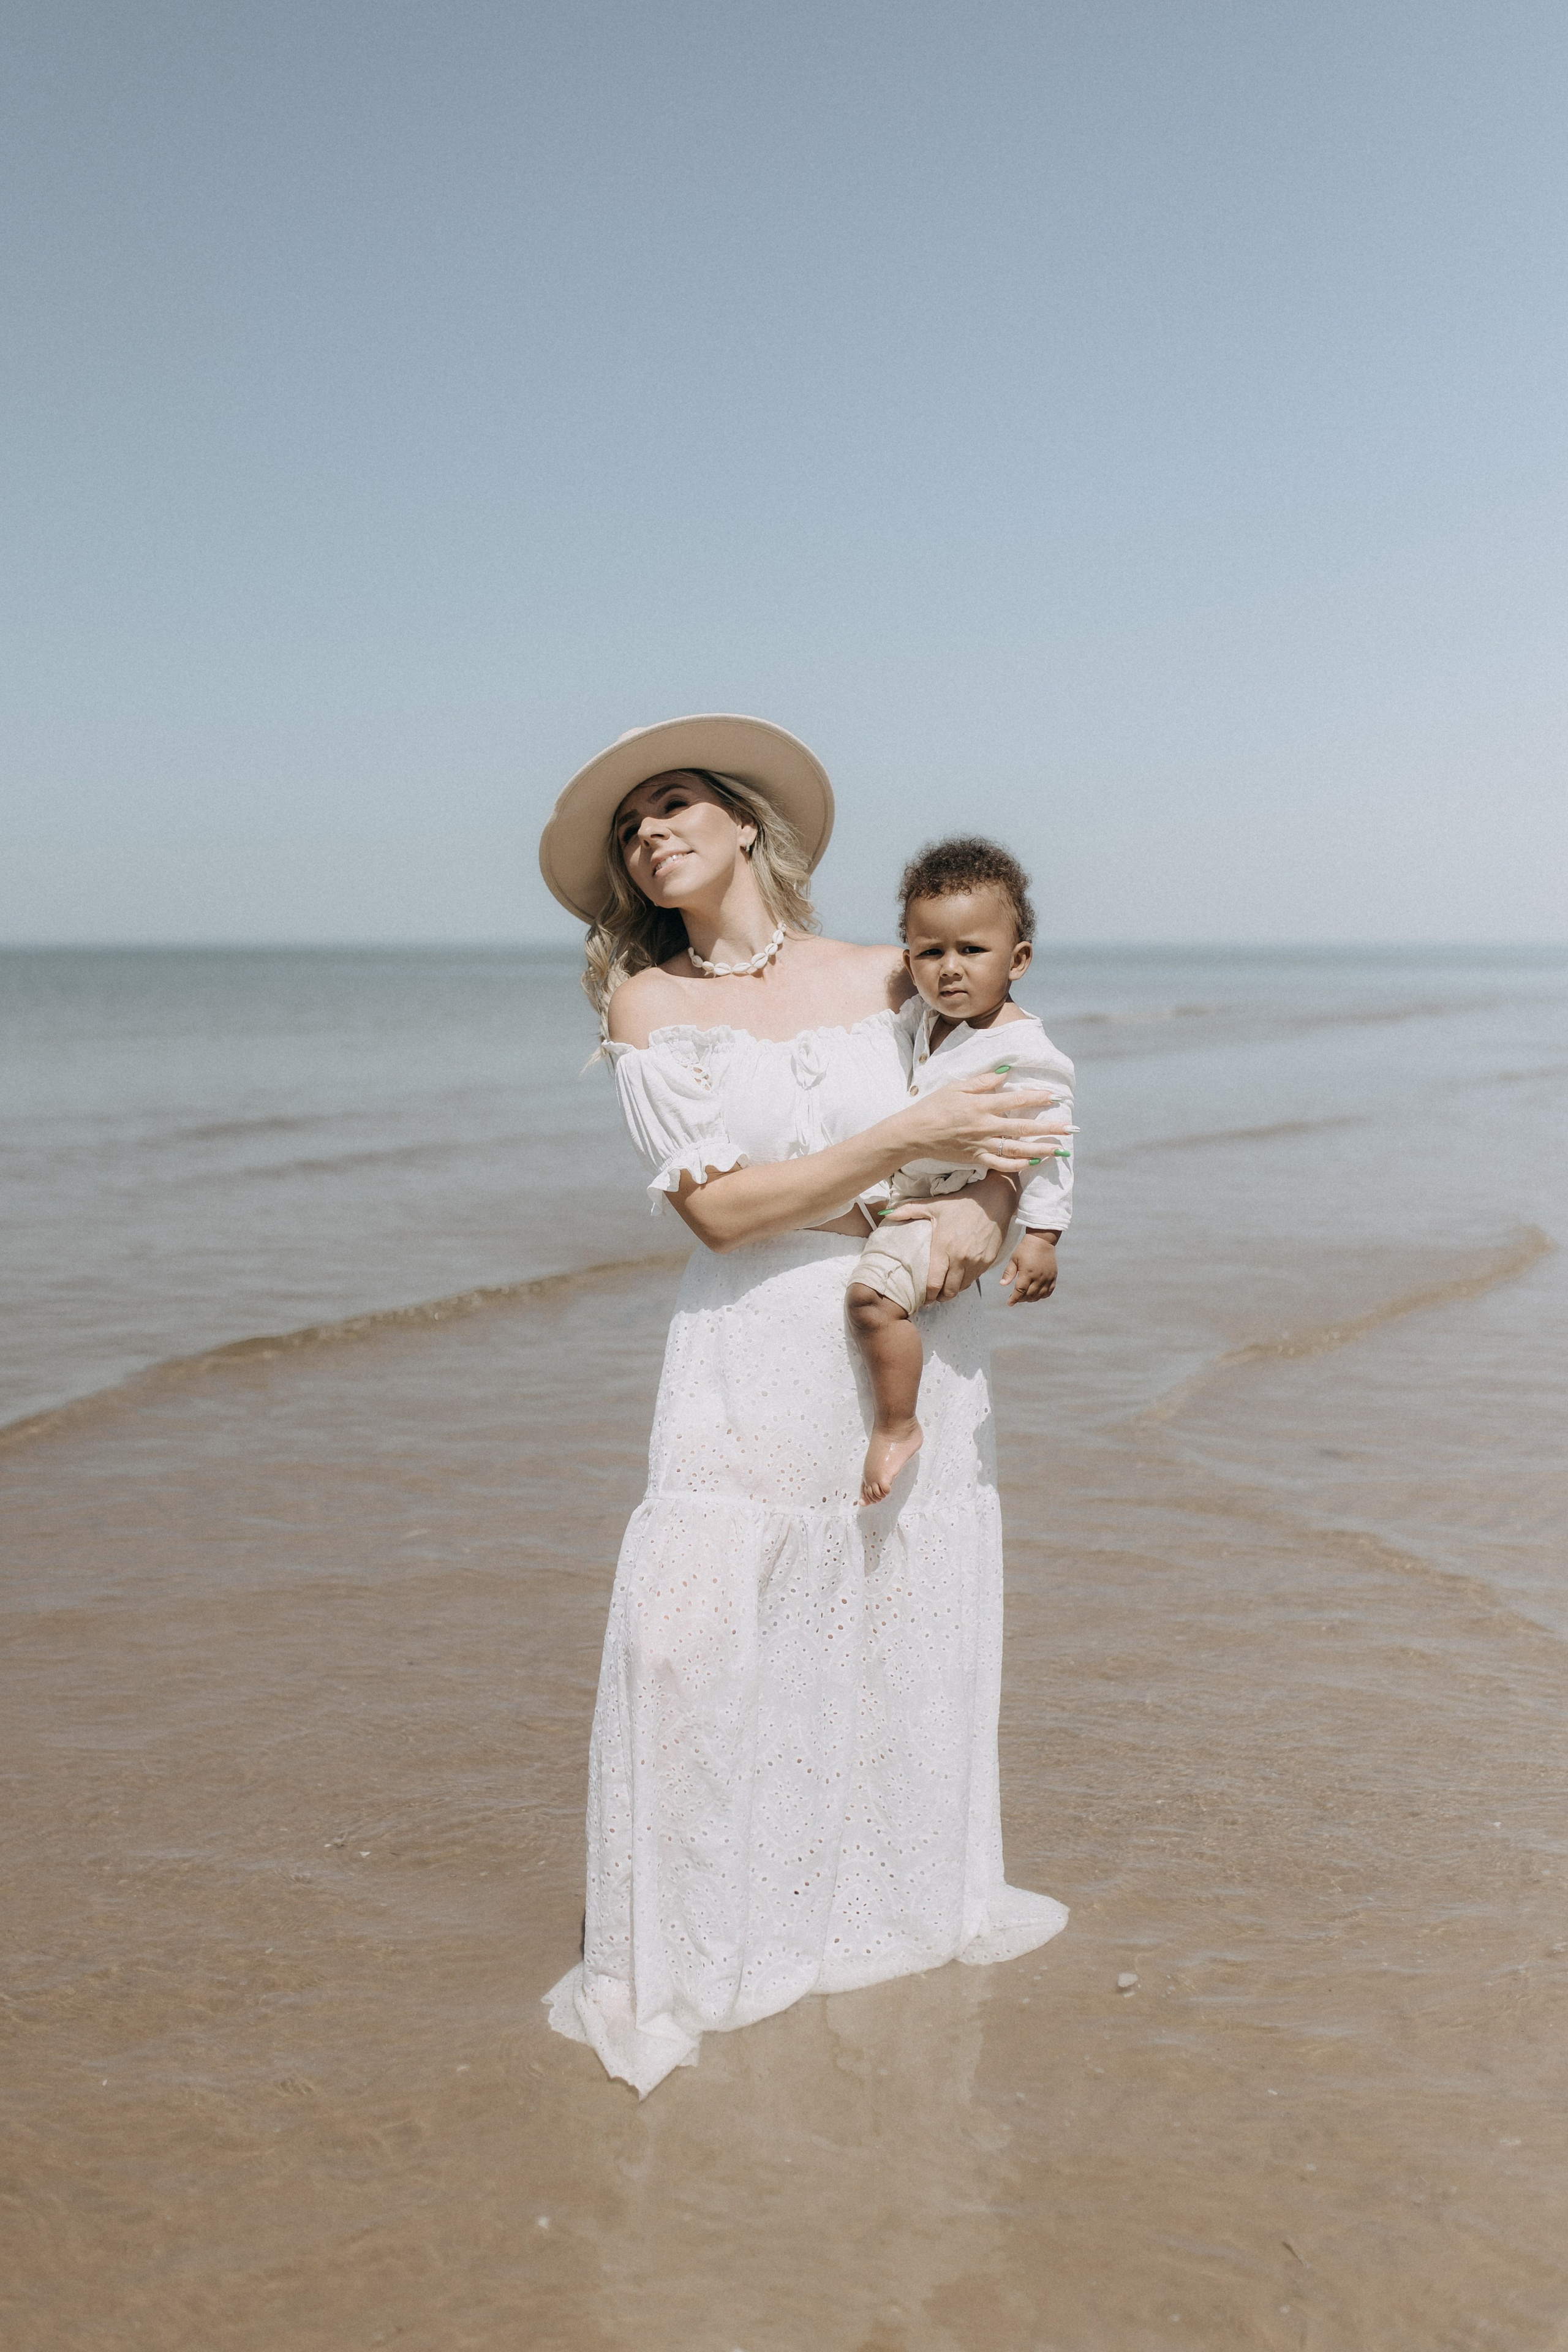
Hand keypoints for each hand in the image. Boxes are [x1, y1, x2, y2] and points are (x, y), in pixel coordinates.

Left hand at [884, 1175, 1016, 1299]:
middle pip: (949, 1290)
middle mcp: (960, 1258)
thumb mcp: (934, 1205)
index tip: (924, 1298)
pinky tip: (960, 1277)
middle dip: (940, 1297)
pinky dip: (966, 1282)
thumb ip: (909, 1210)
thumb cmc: (962, 1202)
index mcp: (943, 1247)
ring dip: (953, 1291)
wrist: (993, 1199)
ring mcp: (976, 1261)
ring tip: (946, 1289)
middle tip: (934, 1297)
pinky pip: (975, 1279)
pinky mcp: (989, 1261)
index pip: (934, 1282)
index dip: (928, 1295)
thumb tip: (887, 1213)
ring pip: (963, 1287)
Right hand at [897, 1073, 1071, 1174]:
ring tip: (1059, 1149)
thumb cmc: (933, 1107)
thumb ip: (982, 1082)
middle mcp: (985, 1127)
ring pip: (1017, 1149)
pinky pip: (1001, 1164)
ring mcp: (981, 1145)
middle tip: (1070, 1128)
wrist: (913, 1133)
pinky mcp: (976, 1159)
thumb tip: (1005, 1073)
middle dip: (1049, 1128)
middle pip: (1023, 1128)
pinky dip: (1018, 1165)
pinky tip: (1033, 1162)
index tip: (1054, 1097)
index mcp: (980, 1106)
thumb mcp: (956, 1087)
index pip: (1015, 1101)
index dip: (1036, 1098)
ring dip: (1040, 1149)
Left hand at [1000, 1232, 1057, 1304]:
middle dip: (1021, 1299)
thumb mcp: (1014, 1259)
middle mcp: (1038, 1277)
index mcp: (1027, 1272)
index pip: (1020, 1291)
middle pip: (1030, 1295)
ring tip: (1025, 1297)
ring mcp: (1047, 1277)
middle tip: (1016, 1298)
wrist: (1042, 1240)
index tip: (1009, 1303)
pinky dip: (1042, 1295)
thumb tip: (1002, 1284)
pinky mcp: (1053, 1276)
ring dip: (1031, 1299)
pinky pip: (1049, 1291)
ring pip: (1040, 1295)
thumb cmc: (1025, 1249)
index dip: (1014, 1299)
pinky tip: (1036, 1294)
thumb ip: (1009, 1273)